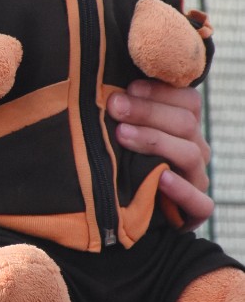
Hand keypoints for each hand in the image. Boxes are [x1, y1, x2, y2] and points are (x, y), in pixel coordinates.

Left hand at [107, 79, 211, 230]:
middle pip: (185, 123)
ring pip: (189, 154)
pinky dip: (181, 190)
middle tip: (115, 106)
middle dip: (147, 111)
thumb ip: (123, 114)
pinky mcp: (197, 209)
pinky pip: (199, 201)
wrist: (135, 214)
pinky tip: (161, 178)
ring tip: (122, 135)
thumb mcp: (126, 136)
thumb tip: (102, 92)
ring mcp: (197, 178)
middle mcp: (195, 149)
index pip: (187, 100)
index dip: (159, 91)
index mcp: (185, 126)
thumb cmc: (125, 165)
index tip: (127, 88)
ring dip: (155, 141)